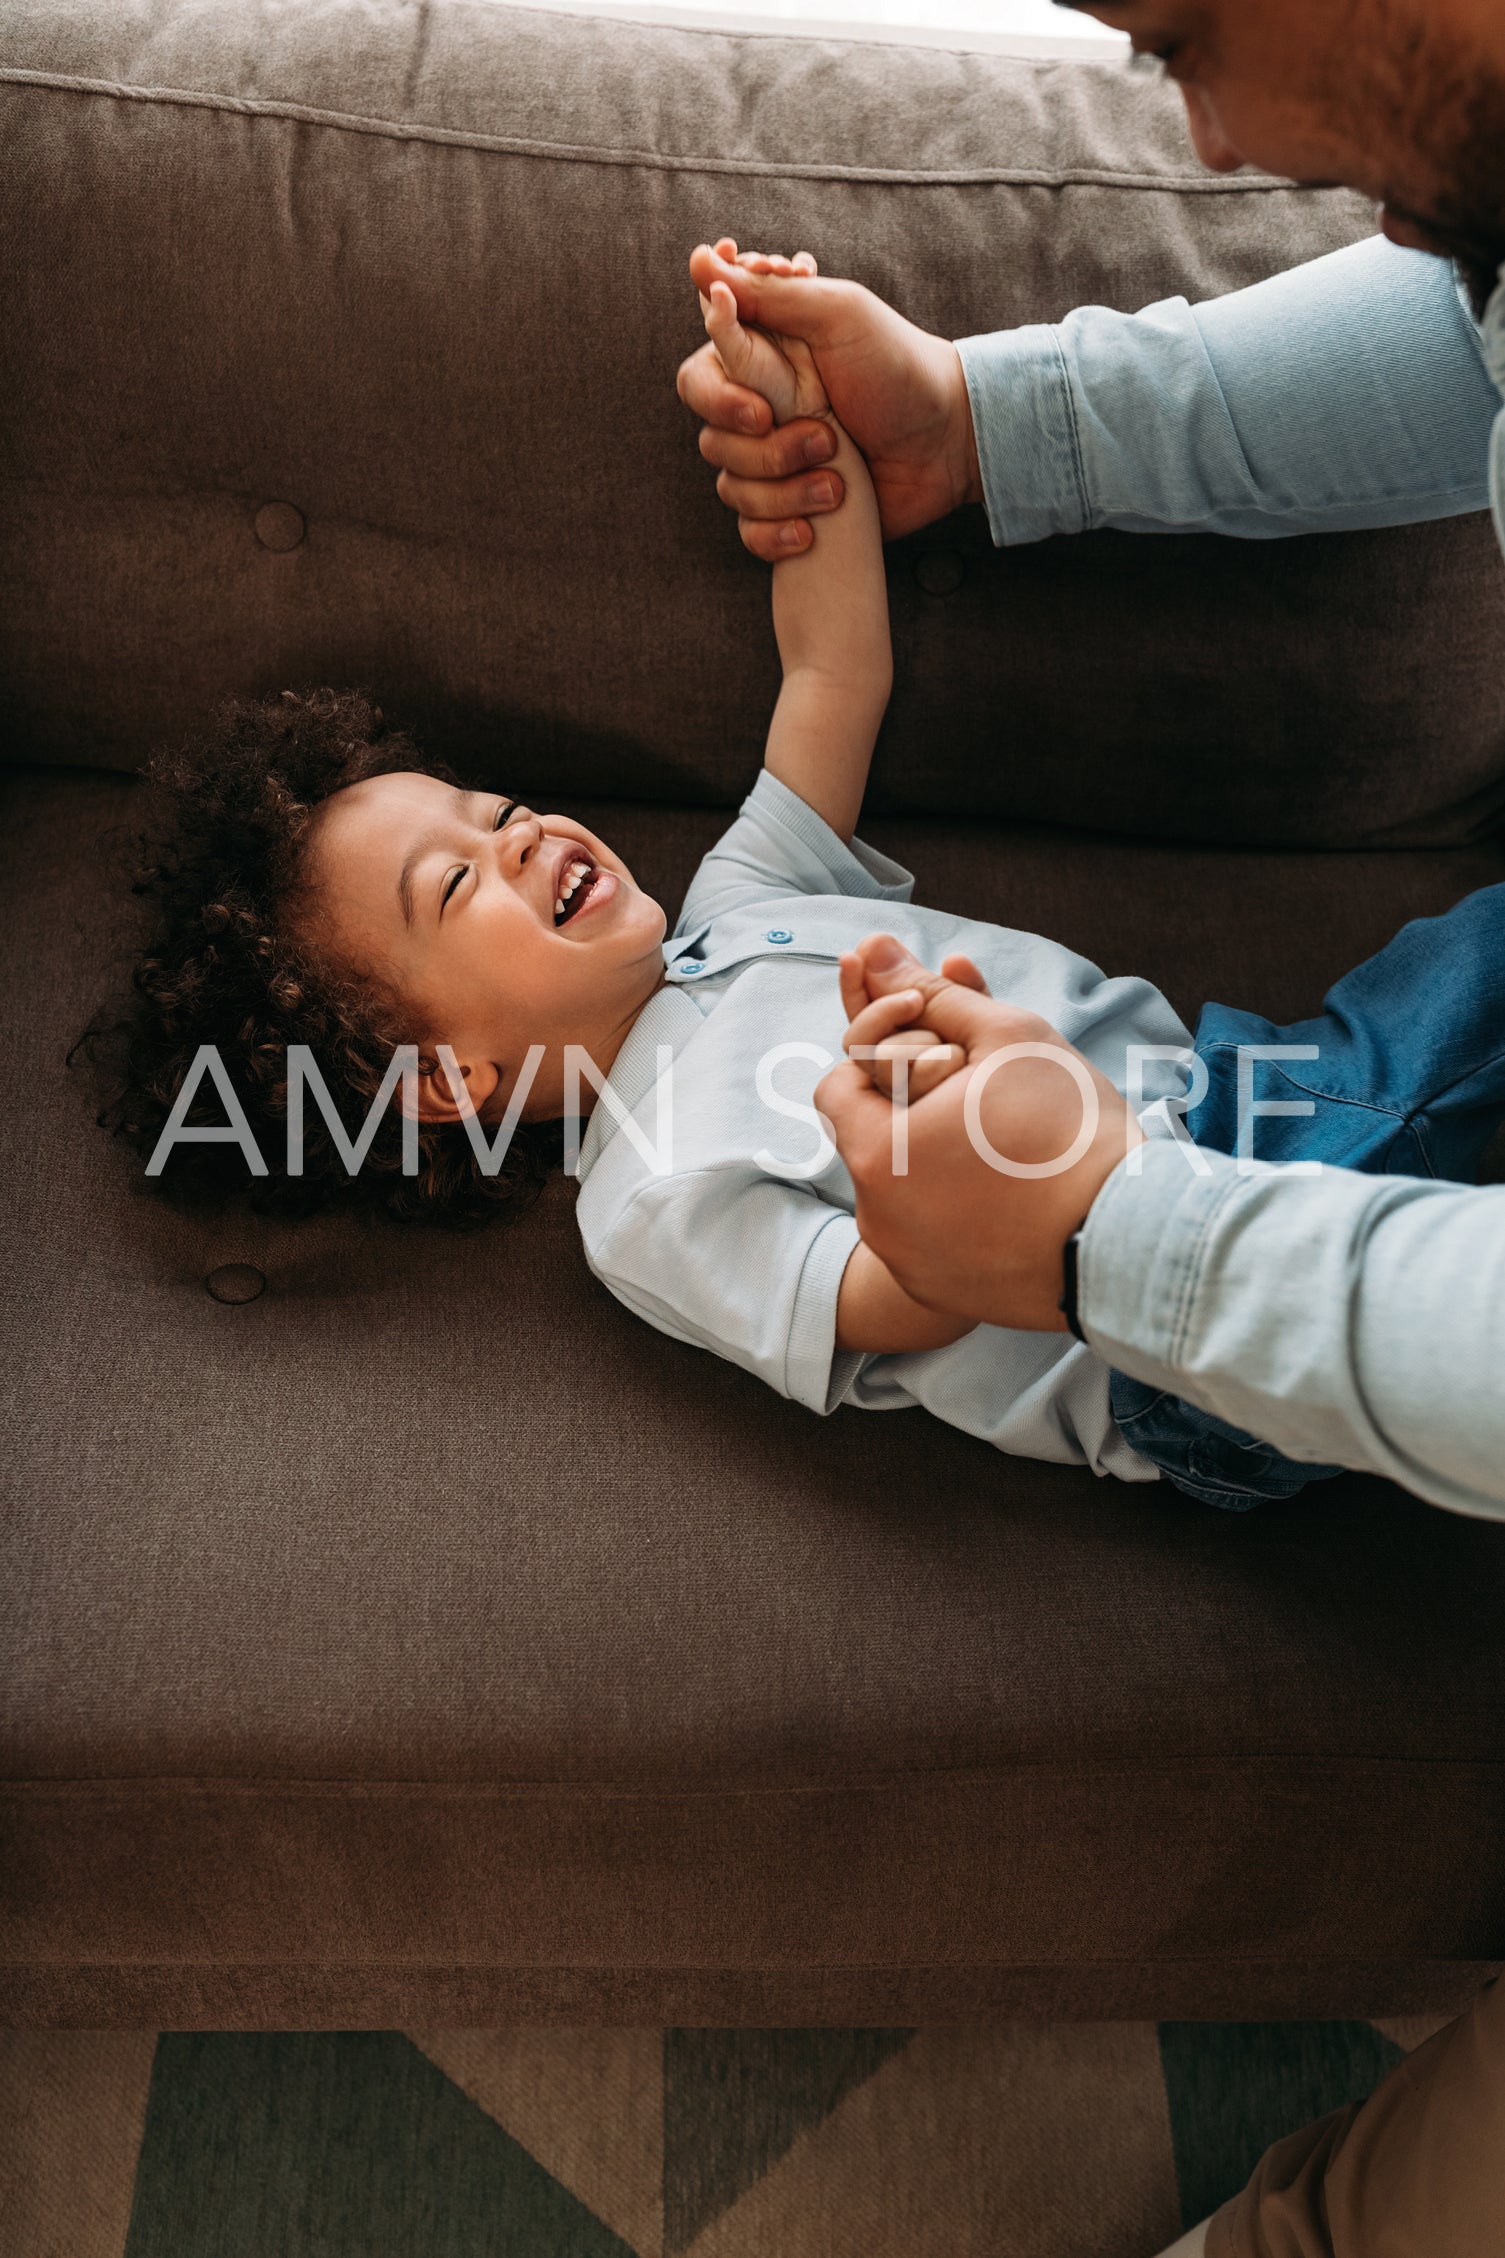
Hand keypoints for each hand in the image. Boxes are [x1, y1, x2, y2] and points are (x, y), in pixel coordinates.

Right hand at [678, 238, 981, 559]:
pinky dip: (777, 535)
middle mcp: (758, 410)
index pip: (696, 380)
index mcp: (758, 361)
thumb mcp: (837, 314)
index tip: (765, 406)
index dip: (719, 399)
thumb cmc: (897, 366)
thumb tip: (700, 259)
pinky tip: (813, 529)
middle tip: (825, 438)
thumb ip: (767, 293)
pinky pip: (749, 532)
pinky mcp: (790, 508)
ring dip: (786, 490)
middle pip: (712, 440)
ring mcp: (773, 462)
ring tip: (839, 481)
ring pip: (732, 488)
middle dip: (767, 449)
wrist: (946, 441)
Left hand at [816, 935, 1143, 1332]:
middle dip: (916, 1105)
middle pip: (874, 1137)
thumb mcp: (1003, 1039)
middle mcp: (875, 1222)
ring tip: (1009, 1140)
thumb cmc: (1069, 1130)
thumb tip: (871, 948)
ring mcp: (909, 1266)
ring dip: (939, 1156)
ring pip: (905, 1188)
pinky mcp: (945, 1296)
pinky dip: (961, 1209)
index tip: (950, 1054)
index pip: (840, 1082)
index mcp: (874, 1155)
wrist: (1135, 1240)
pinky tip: (1016, 1189)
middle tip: (987, 1095)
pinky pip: (934, 1237)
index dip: (888, 1054)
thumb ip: (930, 994)